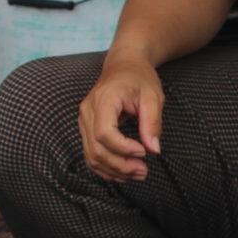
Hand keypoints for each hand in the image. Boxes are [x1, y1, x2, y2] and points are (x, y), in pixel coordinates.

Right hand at [78, 54, 163, 182]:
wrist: (124, 65)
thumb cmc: (139, 77)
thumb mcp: (153, 96)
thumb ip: (153, 122)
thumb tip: (153, 149)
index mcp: (103, 100)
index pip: (104, 133)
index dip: (123, 148)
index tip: (144, 152)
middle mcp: (88, 111)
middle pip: (96, 148)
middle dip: (120, 165)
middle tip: (143, 171)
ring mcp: (84, 120)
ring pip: (91, 155)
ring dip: (114, 170)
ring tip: (137, 173)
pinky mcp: (86, 128)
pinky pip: (91, 154)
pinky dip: (106, 167)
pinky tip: (123, 172)